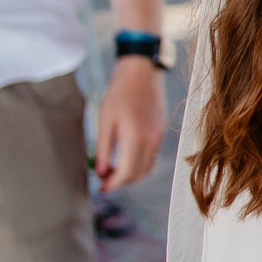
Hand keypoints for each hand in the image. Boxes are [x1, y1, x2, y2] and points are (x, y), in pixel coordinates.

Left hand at [93, 57, 165, 191]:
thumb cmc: (119, 93)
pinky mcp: (160, 132)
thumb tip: (101, 172)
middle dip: (121, 182)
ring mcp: (158, 136)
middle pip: (138, 174)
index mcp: (135, 137)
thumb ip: (102, 148)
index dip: (112, 184)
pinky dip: (139, 164)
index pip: (126, 172)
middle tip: (104, 182)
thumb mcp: (105, 120)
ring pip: (147, 167)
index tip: (101, 188)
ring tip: (113, 172)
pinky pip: (151, 156)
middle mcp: (151, 140)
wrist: (142, 72)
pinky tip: (126, 158)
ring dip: (131, 175)